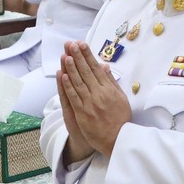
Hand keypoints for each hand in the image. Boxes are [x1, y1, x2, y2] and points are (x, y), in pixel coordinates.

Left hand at [57, 41, 129, 157]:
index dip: (88, 55)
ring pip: (78, 82)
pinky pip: (74, 97)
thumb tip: (104, 66)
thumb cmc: (120, 119)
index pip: (96, 68)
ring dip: (71, 68)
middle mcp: (99, 94)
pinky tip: (63, 75)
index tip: (82, 44)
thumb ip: (111, 82)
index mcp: (109, 90)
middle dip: (78, 57)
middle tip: (71, 44)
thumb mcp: (121, 98)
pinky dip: (68, 86)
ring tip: (66, 55)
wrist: (117, 139)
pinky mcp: (82, 113)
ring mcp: (90, 104)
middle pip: (86, 72)